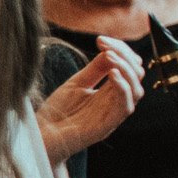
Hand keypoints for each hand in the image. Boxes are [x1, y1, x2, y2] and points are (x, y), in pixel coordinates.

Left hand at [40, 35, 144, 163]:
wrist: (41, 137)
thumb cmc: (57, 111)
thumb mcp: (76, 84)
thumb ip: (95, 69)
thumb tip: (110, 49)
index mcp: (110, 91)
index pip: (128, 66)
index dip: (120, 50)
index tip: (101, 39)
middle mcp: (115, 102)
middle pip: (137, 75)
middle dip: (125, 56)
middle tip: (106, 47)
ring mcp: (113, 114)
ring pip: (136, 90)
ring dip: (126, 70)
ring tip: (110, 57)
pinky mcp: (107, 126)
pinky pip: (125, 106)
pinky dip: (123, 88)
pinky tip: (112, 75)